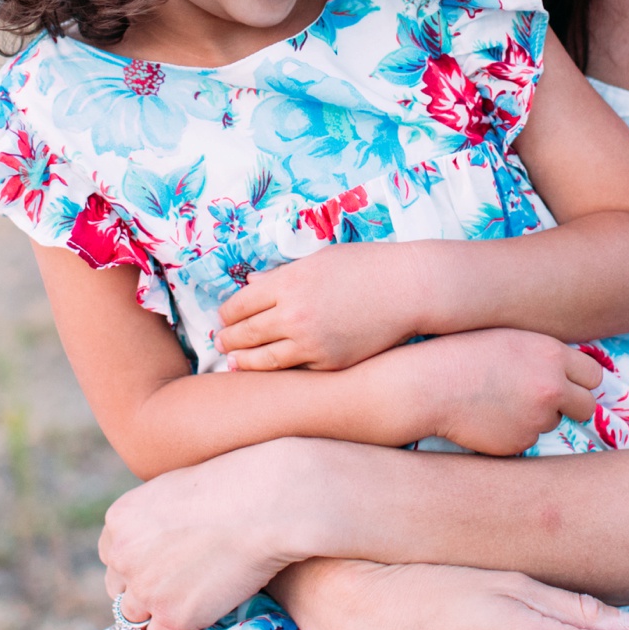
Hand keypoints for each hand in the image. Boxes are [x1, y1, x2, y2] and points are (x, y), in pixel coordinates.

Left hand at [100, 438, 328, 629]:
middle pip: (118, 587)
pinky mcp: (173, 618)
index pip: (113, 555)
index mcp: (120, 521)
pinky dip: (180, 629)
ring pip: (135, 616)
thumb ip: (153, 520)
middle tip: (177, 584)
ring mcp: (146, 590)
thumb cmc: (232, 487)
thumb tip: (158, 543)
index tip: (161, 563)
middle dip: (142, 588)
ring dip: (158, 611)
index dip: (137, 562)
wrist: (265, 506)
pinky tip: (203, 612)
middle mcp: (124, 557)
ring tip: (192, 598)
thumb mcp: (174, 490)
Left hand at [218, 244, 423, 369]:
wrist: (408, 289)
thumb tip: (251, 284)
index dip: (227, 313)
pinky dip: (277, 369)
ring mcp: (311, 342)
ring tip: (234, 362)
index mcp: (288, 282)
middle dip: (228, 339)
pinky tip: (268, 370)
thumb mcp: (318, 260)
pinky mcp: (328, 363)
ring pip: (262, 359)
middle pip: (245, 333)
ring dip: (243, 361)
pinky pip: (293, 368)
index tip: (224, 317)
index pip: (240, 303)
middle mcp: (294, 314)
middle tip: (220, 343)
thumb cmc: (364, 267)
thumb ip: (281, 275)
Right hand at [405, 329, 599, 455]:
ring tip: (503, 402)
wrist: (429, 385)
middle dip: (573, 405)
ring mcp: (538, 418)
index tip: (573, 384)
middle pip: (586, 406)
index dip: (582, 381)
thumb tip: (567, 370)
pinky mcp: (521, 442)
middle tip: (550, 401)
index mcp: (551, 355)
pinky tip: (491, 418)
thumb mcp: (510, 339)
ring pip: (554, 422)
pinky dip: (516, 431)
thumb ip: (543, 354)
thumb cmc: (463, 354)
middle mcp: (552, 387)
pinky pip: (529, 438)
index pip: (593, 375)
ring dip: (538, 417)